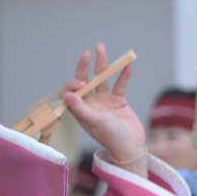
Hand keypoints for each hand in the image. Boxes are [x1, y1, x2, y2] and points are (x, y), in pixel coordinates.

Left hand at [61, 45, 143, 172]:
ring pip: (101, 79)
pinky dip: (123, 75)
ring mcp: (104, 101)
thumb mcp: (95, 122)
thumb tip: (66, 94)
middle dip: (85, 66)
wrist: (130, 147)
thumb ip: (81, 108)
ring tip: (100, 47)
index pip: (72, 91)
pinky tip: (127, 66)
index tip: (82, 84)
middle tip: (87, 53)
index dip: (74, 83)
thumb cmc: (111, 138)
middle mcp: (90, 103)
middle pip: (85, 81)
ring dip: (102, 64)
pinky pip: (119, 84)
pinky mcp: (118, 101)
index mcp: (80, 110)